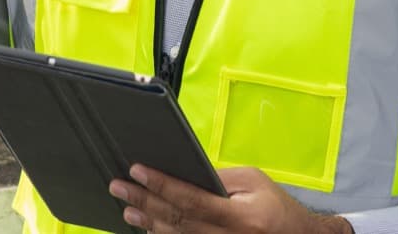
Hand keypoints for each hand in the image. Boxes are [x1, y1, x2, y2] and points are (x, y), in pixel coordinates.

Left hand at [108, 165, 351, 233]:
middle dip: (145, 201)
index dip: (161, 184)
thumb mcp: (253, 182)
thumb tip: (184, 172)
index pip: (191, 199)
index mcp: (240, 217)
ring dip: (149, 222)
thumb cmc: (277, 207)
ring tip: (127, 208)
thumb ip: (219, 178)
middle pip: (178, 221)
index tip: (137, 170)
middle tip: (119, 187)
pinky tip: (148, 228)